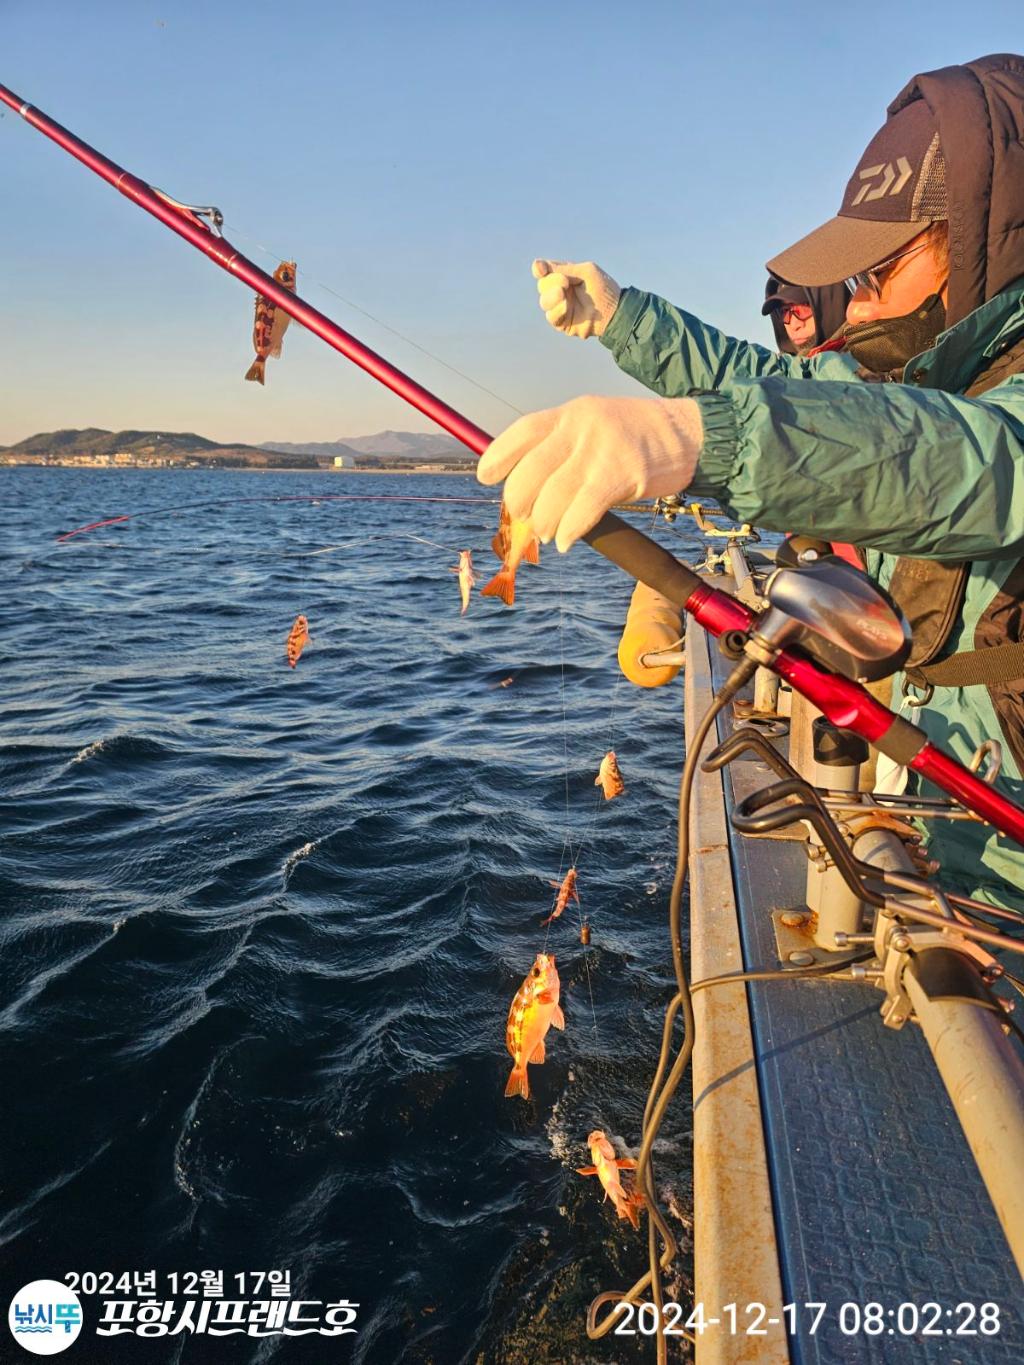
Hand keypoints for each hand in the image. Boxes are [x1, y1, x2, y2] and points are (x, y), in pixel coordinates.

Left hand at [477, 395, 702, 550]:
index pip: (521, 432)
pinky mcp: (623, 474)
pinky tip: (567, 541)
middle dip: (519, 502)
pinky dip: (570, 531)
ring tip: (549, 533)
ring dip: (545, 523)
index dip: (497, 457)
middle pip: (531, 471)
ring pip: (553, 497)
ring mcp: (602, 449)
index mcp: (570, 413)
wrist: (690, 433)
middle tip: (524, 516)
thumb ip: (563, 444)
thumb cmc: (638, 437)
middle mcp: (581, 427)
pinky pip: (583, 510)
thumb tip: (526, 481)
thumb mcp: (595, 423)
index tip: (484, 477)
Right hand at [532, 259, 620, 338]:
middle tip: (565, 282)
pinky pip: (551, 316)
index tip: (540, 269)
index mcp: (564, 275)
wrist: (614, 312)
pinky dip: (557, 310)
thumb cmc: (603, 289)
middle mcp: (559, 290)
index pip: (544, 271)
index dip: (539, 269)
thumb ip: (564, 268)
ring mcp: (560, 307)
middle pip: (542, 285)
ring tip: (562, 294)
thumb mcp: (586, 272)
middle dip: (551, 282)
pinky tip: (566, 306)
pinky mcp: (562, 322)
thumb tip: (538, 265)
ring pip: (544, 302)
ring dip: (551, 296)